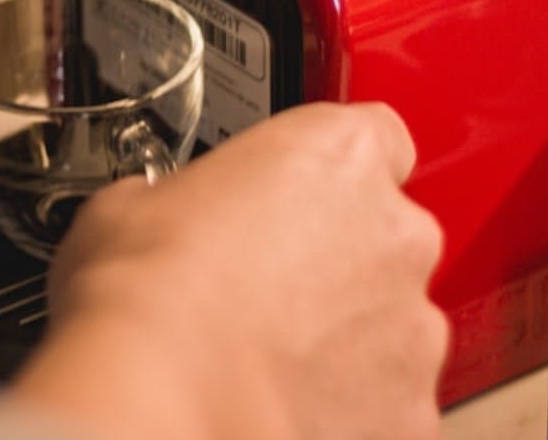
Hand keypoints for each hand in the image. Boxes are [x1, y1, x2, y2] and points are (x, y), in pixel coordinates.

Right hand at [5, 102, 446, 439]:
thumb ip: (180, 194)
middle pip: (386, 232)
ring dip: (343, 333)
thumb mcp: (134, 199)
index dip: (330, 167)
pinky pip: (387, 401)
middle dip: (335, 256)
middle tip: (261, 278)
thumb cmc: (149, 292)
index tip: (291, 189)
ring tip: (261, 352)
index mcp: (338, 154)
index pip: (374, 135)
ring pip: (390, 323)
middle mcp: (395, 233)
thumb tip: (156, 212)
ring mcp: (412, 329)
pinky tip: (276, 399)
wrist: (162, 397)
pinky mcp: (410, 415)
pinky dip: (346, 405)